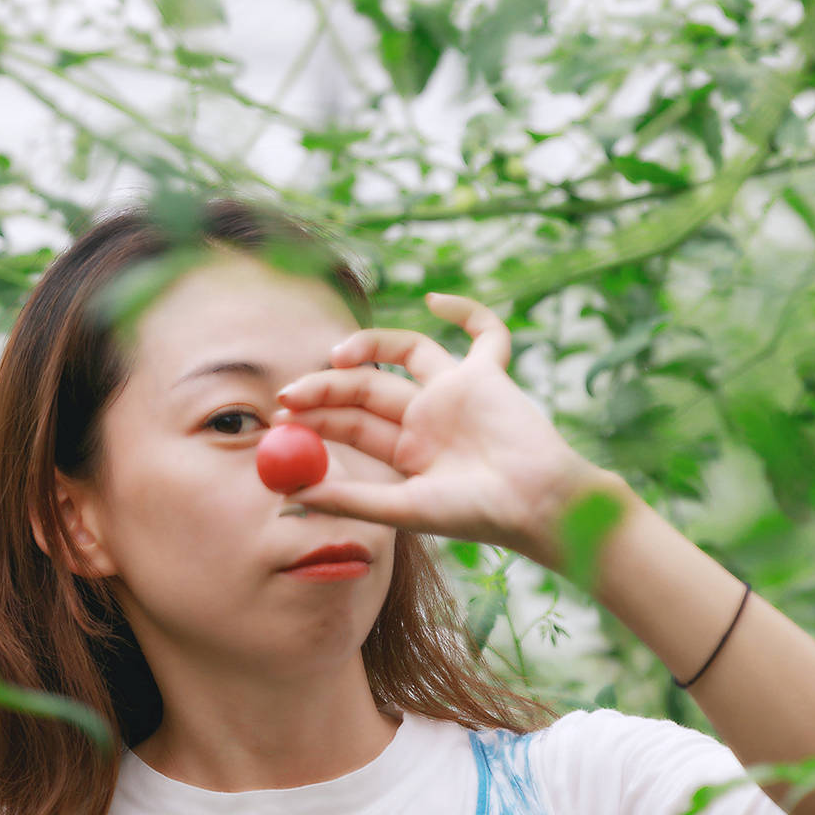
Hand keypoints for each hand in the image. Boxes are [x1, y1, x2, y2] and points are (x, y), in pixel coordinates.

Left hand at [273, 291, 610, 561]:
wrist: (537, 506)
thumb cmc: (476, 515)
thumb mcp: (404, 508)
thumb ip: (351, 499)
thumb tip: (290, 497)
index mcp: (404, 452)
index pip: (348, 424)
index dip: (312, 417)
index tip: (277, 416)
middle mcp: (425, 417)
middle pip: (365, 387)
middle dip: (325, 387)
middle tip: (289, 393)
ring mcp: (455, 392)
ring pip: (405, 351)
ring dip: (368, 345)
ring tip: (337, 356)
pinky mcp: (489, 374)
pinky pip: (483, 333)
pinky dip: (466, 309)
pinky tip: (437, 299)